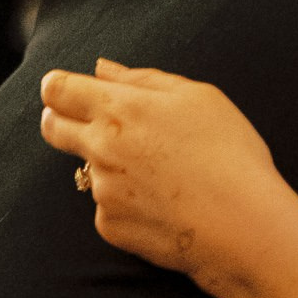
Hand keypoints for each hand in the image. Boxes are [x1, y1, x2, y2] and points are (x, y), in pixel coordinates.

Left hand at [40, 61, 297, 297]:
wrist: (244, 228)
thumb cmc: (230, 155)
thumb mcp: (198, 98)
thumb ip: (142, 79)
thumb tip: (102, 69)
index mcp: (119, 109)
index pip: (57, 89)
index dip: (58, 88)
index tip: (67, 92)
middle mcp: (101, 148)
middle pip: (53, 128)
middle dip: (60, 121)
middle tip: (95, 127)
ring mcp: (103, 191)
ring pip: (90, 171)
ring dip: (111, 168)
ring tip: (163, 177)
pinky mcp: (111, 226)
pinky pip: (109, 209)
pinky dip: (128, 206)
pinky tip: (165, 207)